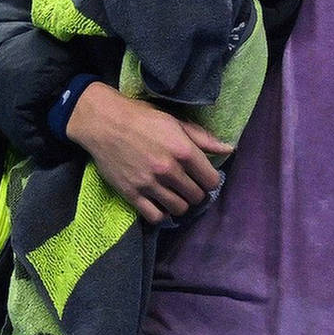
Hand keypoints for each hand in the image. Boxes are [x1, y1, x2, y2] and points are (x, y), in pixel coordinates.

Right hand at [65, 82, 234, 224]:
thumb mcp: (175, 122)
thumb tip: (229, 149)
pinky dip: (161, 214)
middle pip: (196, 196)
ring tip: (175, 194)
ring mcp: (149, 184)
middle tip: (188, 185)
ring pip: (179, 209)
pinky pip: (155, 217)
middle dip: (196, 192)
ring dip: (180, 203)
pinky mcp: (132, 194)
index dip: (210, 180)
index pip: (211, 180)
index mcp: (183, 150)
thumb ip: (203, 139)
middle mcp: (168, 170)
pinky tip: (160, 204)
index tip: (203, 177)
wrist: (103, 122)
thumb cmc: (142, 118)